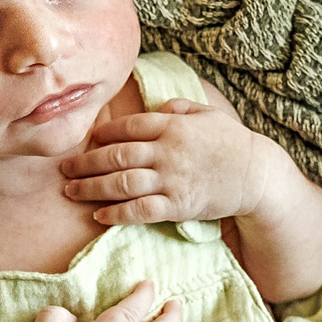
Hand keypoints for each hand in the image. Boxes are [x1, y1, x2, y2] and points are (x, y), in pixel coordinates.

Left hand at [58, 98, 291, 225]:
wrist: (257, 175)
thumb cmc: (230, 143)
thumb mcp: (207, 114)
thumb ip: (179, 107)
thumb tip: (156, 106)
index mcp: (173, 125)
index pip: (128, 127)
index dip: (103, 133)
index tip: (88, 140)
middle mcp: (168, 151)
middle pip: (117, 155)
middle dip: (86, 163)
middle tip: (64, 168)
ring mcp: (172, 179)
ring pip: (122, 183)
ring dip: (92, 187)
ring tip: (71, 190)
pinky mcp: (178, 205)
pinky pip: (140, 210)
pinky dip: (117, 213)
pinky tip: (99, 215)